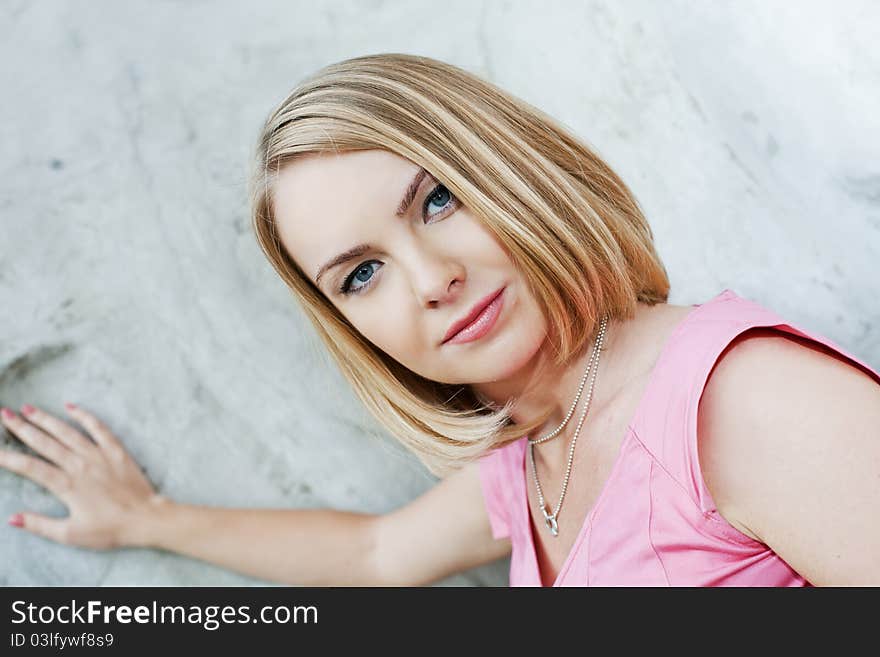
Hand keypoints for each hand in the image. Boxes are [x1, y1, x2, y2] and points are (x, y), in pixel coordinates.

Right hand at [0, 402, 162, 548]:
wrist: (146, 518)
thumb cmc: (110, 529)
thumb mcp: (71, 535)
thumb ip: (40, 525)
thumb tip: (12, 519)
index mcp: (66, 485)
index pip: (30, 467)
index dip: (8, 458)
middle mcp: (80, 465)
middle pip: (45, 443)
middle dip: (22, 428)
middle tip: (4, 414)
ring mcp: (99, 455)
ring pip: (67, 432)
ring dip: (46, 419)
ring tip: (27, 407)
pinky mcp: (116, 451)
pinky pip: (99, 428)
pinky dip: (85, 416)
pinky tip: (71, 406)